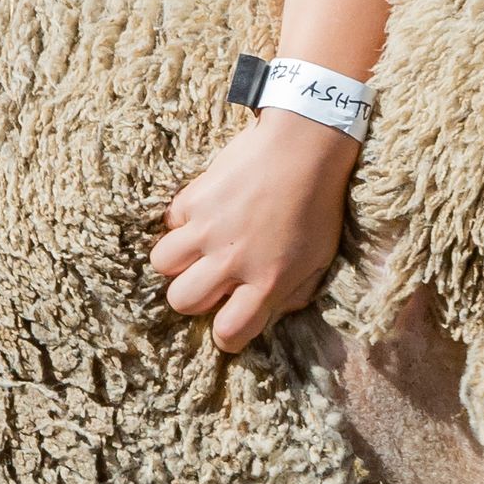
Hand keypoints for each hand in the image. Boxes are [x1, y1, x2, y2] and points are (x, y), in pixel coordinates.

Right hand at [150, 113, 361, 352]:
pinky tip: (204, 215)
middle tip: (210, 282)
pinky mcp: (194, 198)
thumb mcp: (320, 258)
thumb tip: (269, 313)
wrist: (304, 147)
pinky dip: (181, 223)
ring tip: (198, 250)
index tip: (228, 326)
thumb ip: (294, 293)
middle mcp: (233, 261)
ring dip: (178, 261)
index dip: (226, 337)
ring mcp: (208, 229)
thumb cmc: (318, 204)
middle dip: (193, 298)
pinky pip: (170, 223)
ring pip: (163, 264)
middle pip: (183, 301)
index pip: (229, 332)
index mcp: (268, 281)